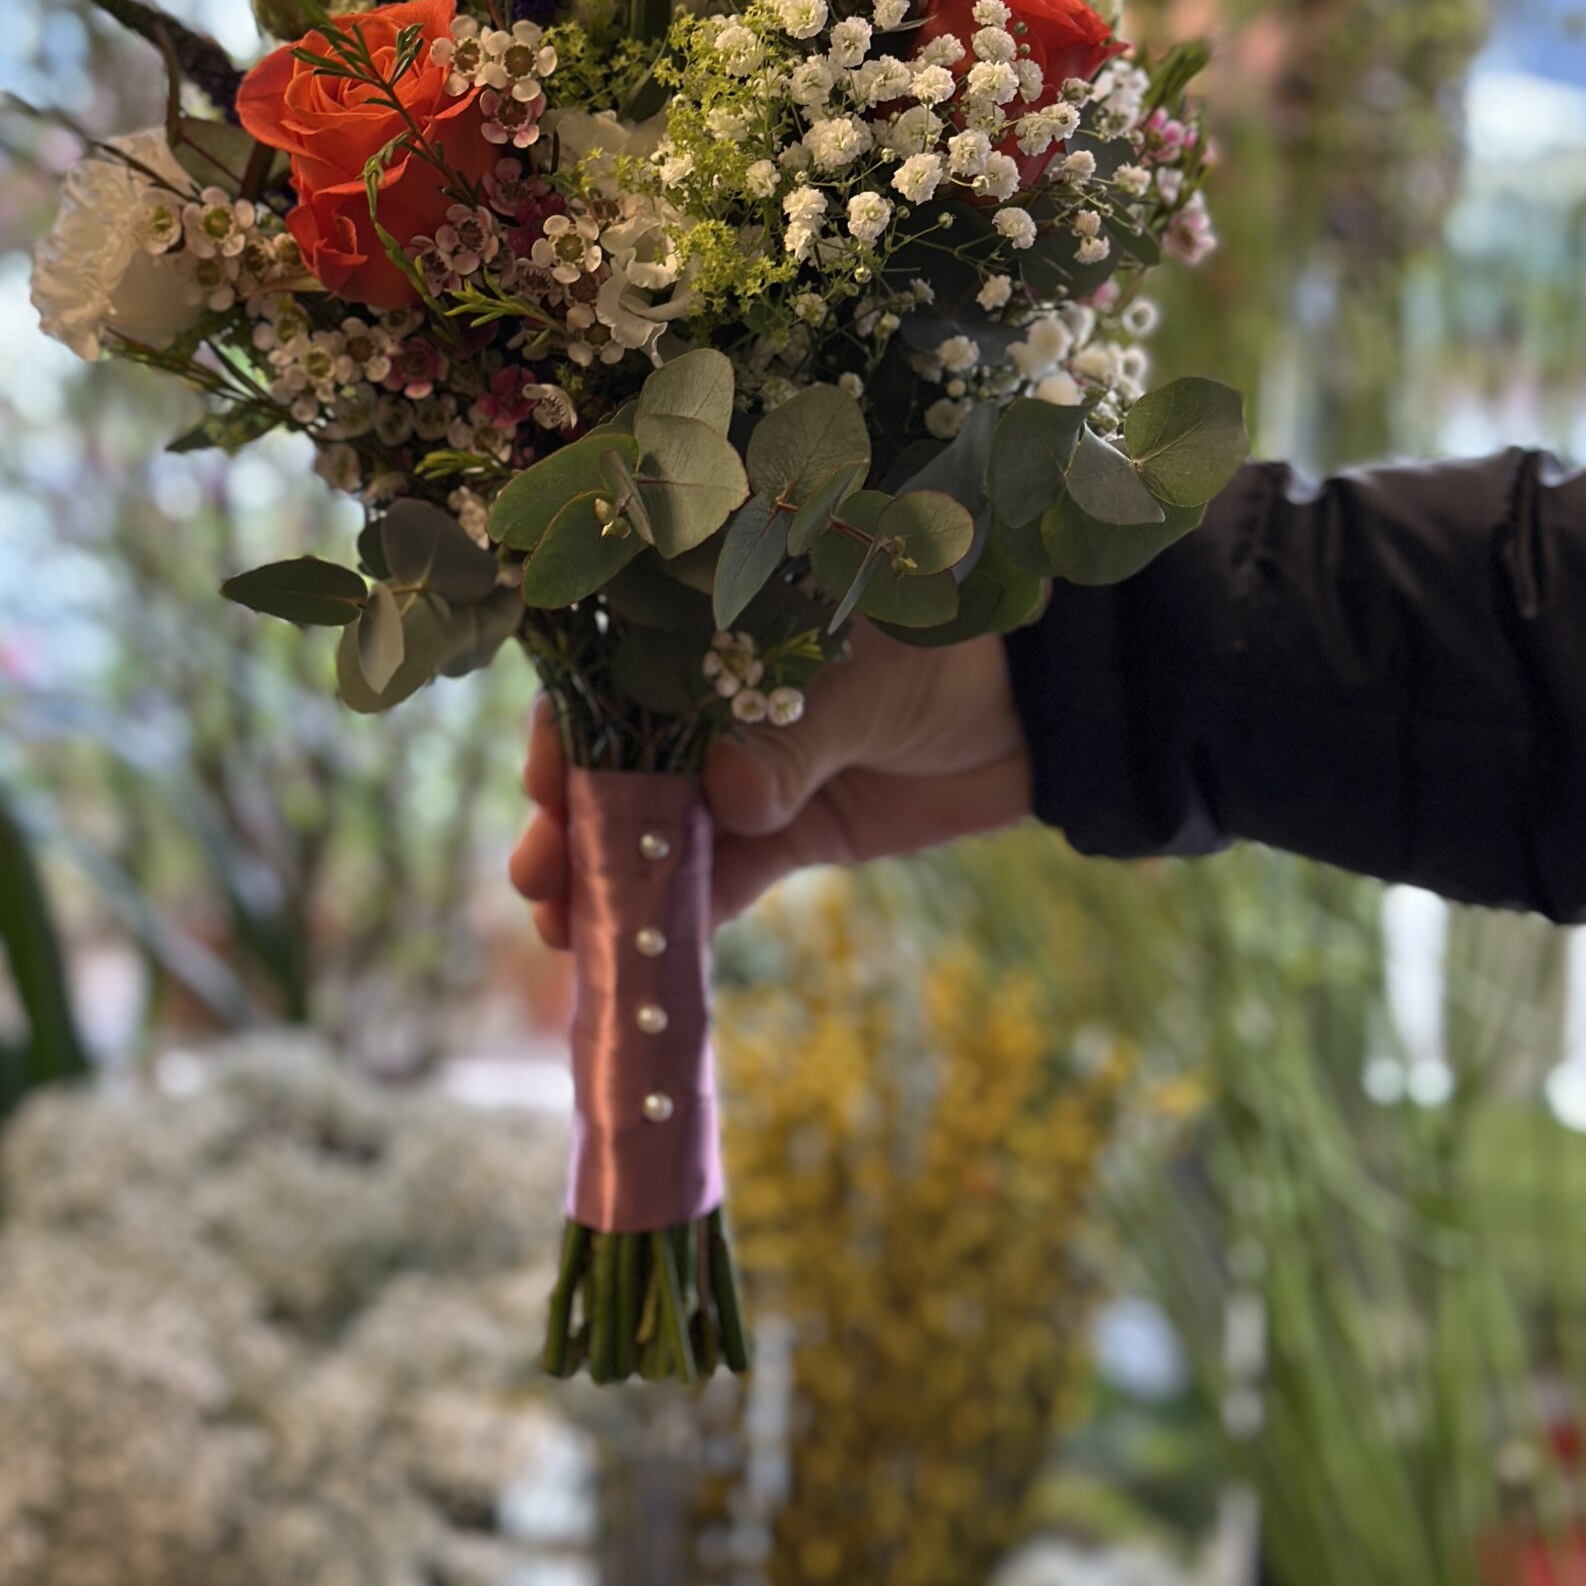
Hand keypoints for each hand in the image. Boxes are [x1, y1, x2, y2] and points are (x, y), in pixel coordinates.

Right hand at [509, 622, 1031, 945]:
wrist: (1042, 708)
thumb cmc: (953, 647)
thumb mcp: (868, 681)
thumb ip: (796, 739)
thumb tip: (729, 801)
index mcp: (721, 634)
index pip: (619, 676)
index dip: (571, 729)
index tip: (545, 779)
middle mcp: (717, 705)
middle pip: (621, 763)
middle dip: (573, 820)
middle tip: (542, 877)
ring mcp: (751, 774)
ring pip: (659, 831)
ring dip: (609, 880)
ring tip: (567, 929)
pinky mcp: (790, 834)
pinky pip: (722, 880)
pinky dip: (681, 915)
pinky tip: (640, 951)